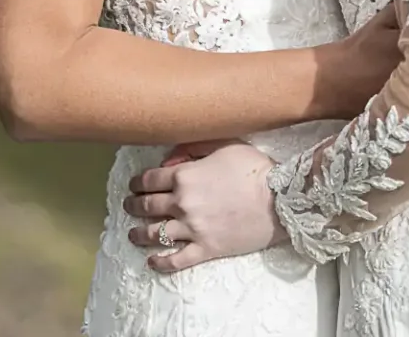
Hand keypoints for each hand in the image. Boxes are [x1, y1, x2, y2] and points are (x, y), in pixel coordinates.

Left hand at [124, 140, 280, 272]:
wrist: (280, 200)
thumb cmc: (254, 169)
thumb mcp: (225, 144)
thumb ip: (195, 146)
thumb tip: (172, 157)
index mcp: (184, 176)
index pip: (149, 180)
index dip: (137, 183)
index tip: (133, 185)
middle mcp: (182, 203)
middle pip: (147, 206)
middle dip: (133, 206)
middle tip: (128, 206)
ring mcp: (192, 229)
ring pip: (155, 234)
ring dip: (138, 234)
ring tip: (132, 234)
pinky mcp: (206, 249)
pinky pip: (176, 260)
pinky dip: (161, 262)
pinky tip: (152, 261)